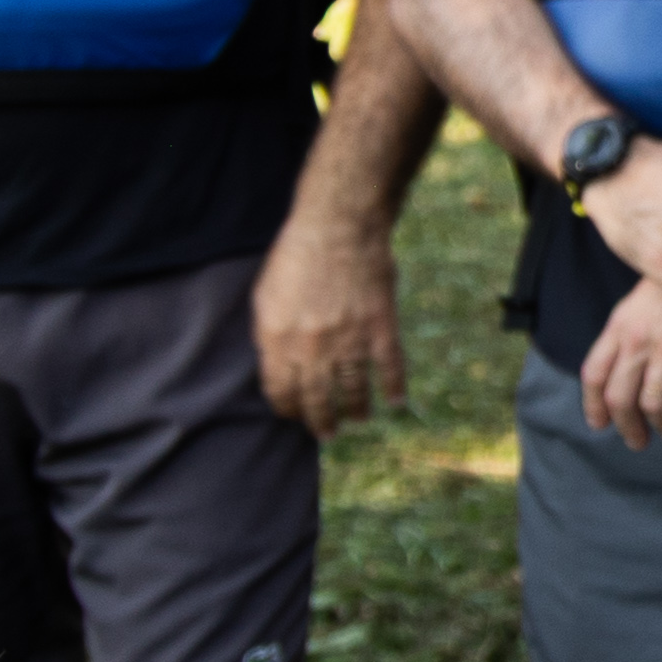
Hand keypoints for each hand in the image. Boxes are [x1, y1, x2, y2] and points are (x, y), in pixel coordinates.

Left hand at [250, 213, 404, 437]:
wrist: (339, 227)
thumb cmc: (296, 255)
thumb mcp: (265, 295)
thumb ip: (268, 334)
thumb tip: (273, 363)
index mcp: (279, 340)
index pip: (281, 391)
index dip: (288, 408)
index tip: (294, 415)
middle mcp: (313, 348)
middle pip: (317, 398)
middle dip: (321, 421)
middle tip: (327, 433)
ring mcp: (350, 340)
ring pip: (353, 389)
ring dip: (356, 410)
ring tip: (357, 420)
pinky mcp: (381, 327)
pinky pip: (390, 367)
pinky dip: (394, 387)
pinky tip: (396, 401)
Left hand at [578, 276, 661, 446]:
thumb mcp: (646, 297)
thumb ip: (633, 328)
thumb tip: (628, 365)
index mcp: (621, 324)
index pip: (594, 373)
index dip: (593, 405)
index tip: (600, 423)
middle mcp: (639, 339)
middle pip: (619, 397)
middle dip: (627, 427)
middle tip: (638, 441)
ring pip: (654, 405)